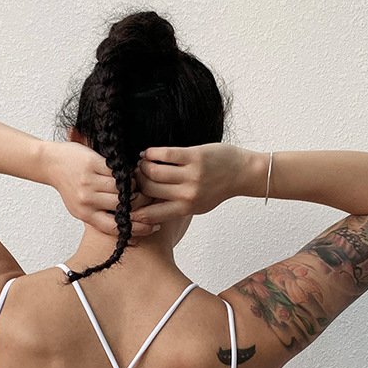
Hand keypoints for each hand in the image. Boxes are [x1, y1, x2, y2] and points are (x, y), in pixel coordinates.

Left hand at [46, 140, 159, 236]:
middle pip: (123, 207)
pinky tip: (131, 173)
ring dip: (135, 186)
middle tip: (151, 200)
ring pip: (122, 189)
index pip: (114, 228)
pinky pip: (117, 172)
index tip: (153, 227)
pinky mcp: (92, 165)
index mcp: (85, 215)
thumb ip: (100, 214)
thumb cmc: (69, 184)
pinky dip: (126, 173)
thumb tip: (127, 224)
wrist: (50, 163)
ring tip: (141, 185)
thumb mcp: (81, 206)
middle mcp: (86, 201)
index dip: (136, 229)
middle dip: (141, 205)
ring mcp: (89, 183)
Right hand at [130, 143, 248, 225]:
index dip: (133, 208)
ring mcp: (191, 175)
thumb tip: (144, 209)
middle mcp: (187, 195)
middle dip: (136, 182)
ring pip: (152, 171)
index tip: (125, 201)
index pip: (150, 214)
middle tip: (133, 175)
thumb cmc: (217, 189)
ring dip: (142, 165)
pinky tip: (148, 153)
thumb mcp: (196, 205)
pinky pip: (164, 154)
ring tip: (141, 162)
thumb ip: (174, 208)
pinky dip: (151, 153)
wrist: (243, 173)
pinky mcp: (194, 157)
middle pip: (147, 189)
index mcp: (185, 209)